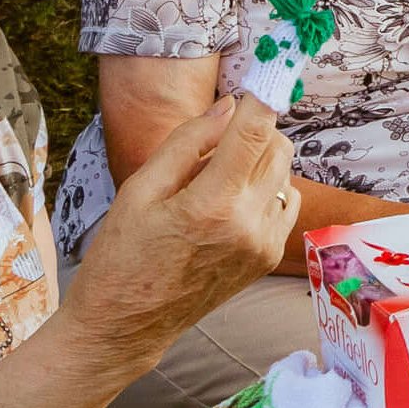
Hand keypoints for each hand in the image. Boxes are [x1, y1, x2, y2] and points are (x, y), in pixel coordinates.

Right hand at [67, 95, 298, 370]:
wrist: (126, 325)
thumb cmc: (121, 254)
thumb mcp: (141, 189)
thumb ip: (188, 142)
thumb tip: (229, 105)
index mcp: (213, 204)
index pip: (256, 132)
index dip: (258, 99)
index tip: (253, 82)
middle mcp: (249, 224)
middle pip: (278, 147)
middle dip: (255, 129)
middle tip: (217, 136)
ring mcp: (264, 243)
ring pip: (285, 173)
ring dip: (260, 158)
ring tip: (213, 176)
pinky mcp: (269, 256)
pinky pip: (286, 202)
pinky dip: (267, 188)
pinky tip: (230, 198)